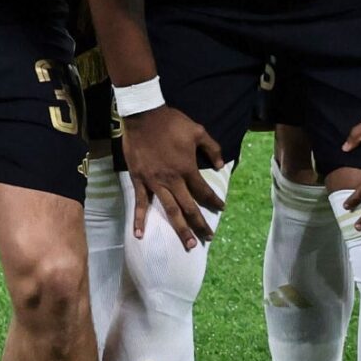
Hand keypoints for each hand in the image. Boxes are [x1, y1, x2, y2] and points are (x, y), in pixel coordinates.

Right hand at [123, 104, 226, 245]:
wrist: (143, 116)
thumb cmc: (172, 122)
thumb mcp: (198, 131)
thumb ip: (212, 149)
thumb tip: (220, 165)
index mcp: (187, 168)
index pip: (204, 191)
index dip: (214, 201)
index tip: (221, 208)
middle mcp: (172, 180)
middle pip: (189, 207)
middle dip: (200, 224)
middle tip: (207, 238)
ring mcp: (154, 182)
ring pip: (169, 210)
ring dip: (179, 228)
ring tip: (187, 244)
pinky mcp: (139, 180)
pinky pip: (140, 203)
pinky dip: (139, 219)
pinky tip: (140, 235)